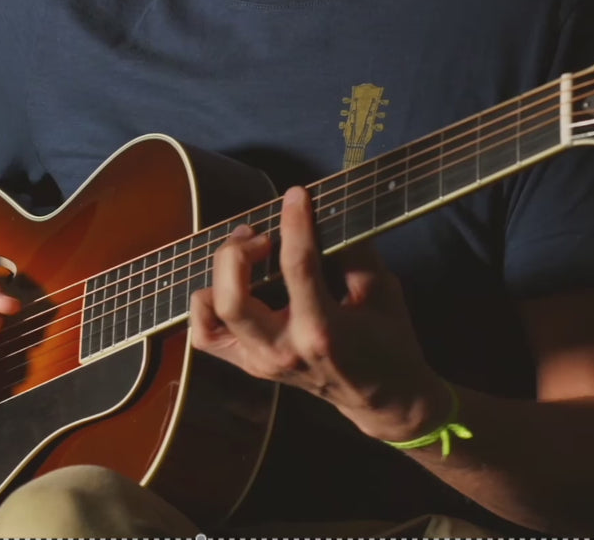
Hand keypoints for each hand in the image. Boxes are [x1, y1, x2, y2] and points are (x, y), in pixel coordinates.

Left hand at [189, 186, 453, 441]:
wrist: (382, 399)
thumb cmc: (387, 342)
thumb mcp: (382, 291)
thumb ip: (355, 250)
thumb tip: (327, 208)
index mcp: (322, 332)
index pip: (297, 268)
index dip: (294, 223)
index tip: (296, 195)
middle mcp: (282, 351)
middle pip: (233, 298)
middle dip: (237, 253)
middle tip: (261, 234)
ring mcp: (260, 362)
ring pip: (211, 315)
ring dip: (220, 274)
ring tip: (244, 252)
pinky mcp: (248, 365)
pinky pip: (206, 334)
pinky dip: (207, 303)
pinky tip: (228, 282)